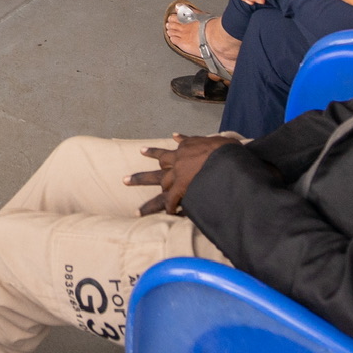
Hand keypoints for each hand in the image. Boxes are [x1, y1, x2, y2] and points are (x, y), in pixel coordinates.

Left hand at [126, 134, 243, 215]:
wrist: (227, 158)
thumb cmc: (225, 149)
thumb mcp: (209, 139)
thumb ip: (194, 139)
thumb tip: (175, 136)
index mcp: (184, 150)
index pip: (166, 153)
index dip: (154, 153)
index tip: (141, 151)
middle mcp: (177, 162)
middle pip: (157, 171)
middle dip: (141, 178)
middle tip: (124, 181)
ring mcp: (178, 176)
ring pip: (159, 190)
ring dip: (149, 203)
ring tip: (136, 212)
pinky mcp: (182, 189)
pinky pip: (172, 201)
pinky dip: (170, 209)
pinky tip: (167, 216)